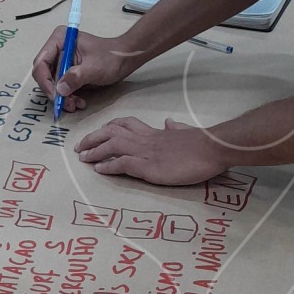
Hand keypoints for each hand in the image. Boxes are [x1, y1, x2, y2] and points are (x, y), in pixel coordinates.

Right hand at [30, 28, 134, 111]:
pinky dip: (68, 97)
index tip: (55, 96)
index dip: (45, 81)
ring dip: (63, 97)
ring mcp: (62, 61)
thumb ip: (76, 77)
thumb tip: (59, 90)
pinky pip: (61, 87)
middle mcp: (57, 49)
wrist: (124, 59)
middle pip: (45, 75)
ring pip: (53, 84)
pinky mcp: (67, 71)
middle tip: (67, 104)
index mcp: (60, 39)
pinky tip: (79, 102)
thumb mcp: (93, 68)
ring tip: (76, 105)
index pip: (41, 63)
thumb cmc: (111, 57)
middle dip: (55, 92)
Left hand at [76, 118, 231, 185]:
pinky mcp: (150, 167)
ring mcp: (146, 152)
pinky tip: (99, 170)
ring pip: (113, 145)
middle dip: (93, 137)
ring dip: (95, 151)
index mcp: (154, 132)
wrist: (212, 147)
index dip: (108, 128)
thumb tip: (170, 123)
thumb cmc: (202, 142)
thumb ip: (175, 128)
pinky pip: (123, 163)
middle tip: (80, 146)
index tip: (99, 132)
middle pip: (112, 131)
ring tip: (83, 157)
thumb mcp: (185, 131)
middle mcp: (145, 139)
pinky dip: (109, 166)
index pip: (125, 124)